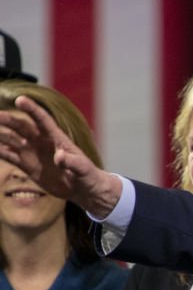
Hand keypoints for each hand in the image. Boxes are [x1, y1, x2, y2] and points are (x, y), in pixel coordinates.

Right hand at [0, 95, 121, 217]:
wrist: (83, 190)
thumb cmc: (87, 175)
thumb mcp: (83, 169)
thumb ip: (72, 162)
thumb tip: (60, 157)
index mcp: (57, 138)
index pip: (42, 120)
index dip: (32, 109)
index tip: (20, 99)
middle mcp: (41, 142)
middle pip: (22, 127)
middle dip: (9, 120)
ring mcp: (32, 152)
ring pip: (12, 139)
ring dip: (0, 134)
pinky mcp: (26, 165)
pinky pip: (9, 156)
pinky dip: (0, 151)